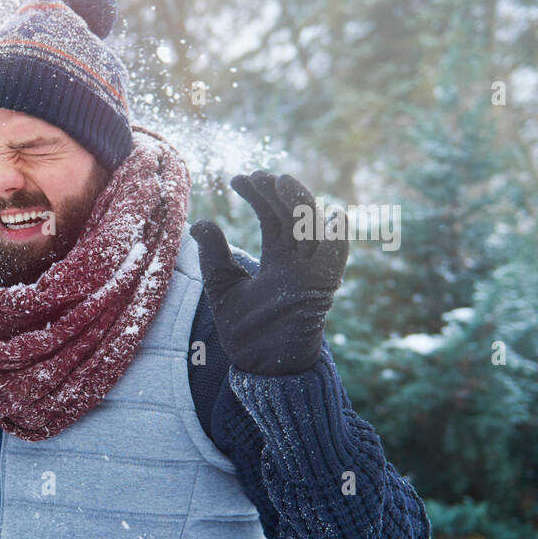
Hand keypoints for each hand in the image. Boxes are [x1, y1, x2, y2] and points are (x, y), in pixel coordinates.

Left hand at [189, 171, 348, 374]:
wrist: (258, 364)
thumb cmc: (243, 328)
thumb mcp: (222, 286)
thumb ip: (214, 256)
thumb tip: (200, 222)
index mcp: (278, 258)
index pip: (273, 217)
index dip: (259, 195)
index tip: (239, 178)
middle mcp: (298, 262)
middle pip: (293, 217)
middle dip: (278, 193)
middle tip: (259, 174)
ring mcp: (311, 274)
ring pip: (313, 232)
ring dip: (301, 206)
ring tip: (283, 182)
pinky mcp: (320, 292)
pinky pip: (334, 263)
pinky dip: (337, 242)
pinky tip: (333, 218)